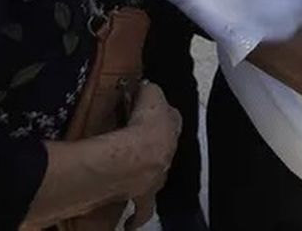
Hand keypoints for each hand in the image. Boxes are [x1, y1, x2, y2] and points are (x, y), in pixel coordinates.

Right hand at [116, 82, 180, 221]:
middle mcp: (169, 154)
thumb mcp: (150, 93)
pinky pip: (142, 210)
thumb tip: (146, 85)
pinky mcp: (143, 196)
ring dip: (150, 172)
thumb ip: (150, 89)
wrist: (138, 157)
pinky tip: (130, 224)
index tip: (149, 109)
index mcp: (172, 129)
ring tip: (138, 171)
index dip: (161, 112)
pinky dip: (136, 218)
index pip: (172, 117)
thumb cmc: (145, 123)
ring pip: (157, 175)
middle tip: (141, 138)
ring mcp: (158, 177)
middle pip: (166, 146)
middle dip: (157, 142)